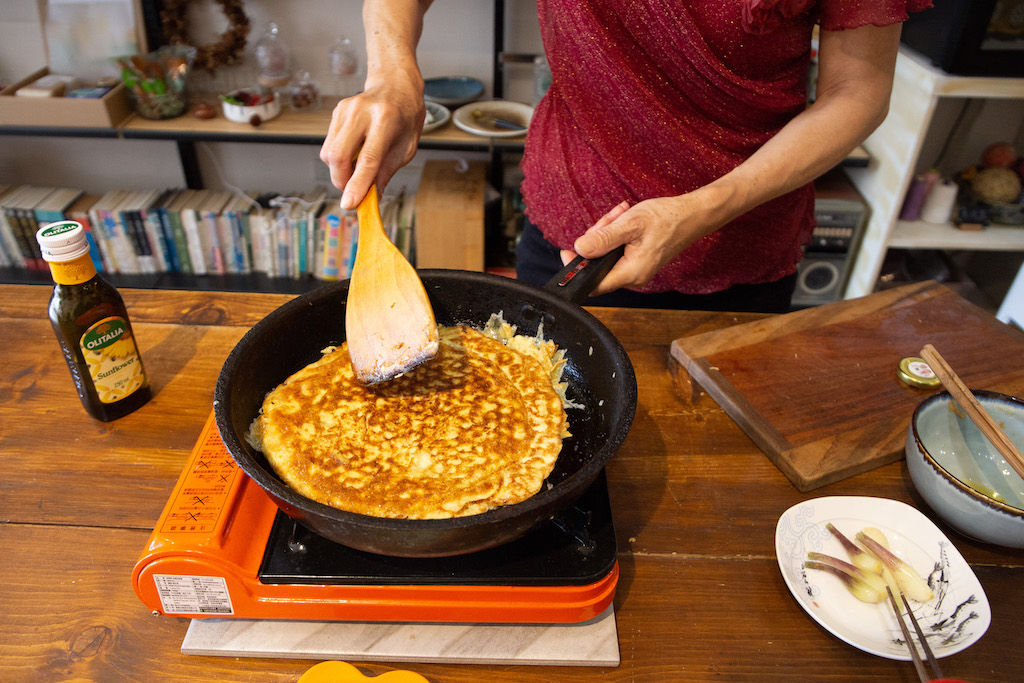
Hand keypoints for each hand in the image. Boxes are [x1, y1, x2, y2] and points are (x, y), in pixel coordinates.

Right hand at [319, 76, 424, 209]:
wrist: (395, 86)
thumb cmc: (405, 118)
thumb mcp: (406, 148)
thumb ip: (386, 173)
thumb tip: (370, 199)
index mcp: (385, 120)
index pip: (368, 159)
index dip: (357, 184)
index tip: (349, 204)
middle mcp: (361, 112)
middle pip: (339, 155)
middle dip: (341, 181)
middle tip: (352, 191)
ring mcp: (345, 110)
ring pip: (329, 153)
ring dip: (339, 171)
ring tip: (358, 169)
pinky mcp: (335, 112)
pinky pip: (329, 145)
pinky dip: (338, 159)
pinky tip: (354, 153)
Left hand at [559, 192, 726, 295]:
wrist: (693, 215)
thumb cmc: (667, 219)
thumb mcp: (630, 224)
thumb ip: (604, 238)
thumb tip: (580, 248)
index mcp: (631, 272)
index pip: (594, 284)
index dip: (577, 269)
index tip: (566, 252)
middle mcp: (633, 276)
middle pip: (598, 264)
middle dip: (597, 238)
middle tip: (607, 220)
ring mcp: (636, 268)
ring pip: (608, 254)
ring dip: (608, 231)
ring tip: (621, 214)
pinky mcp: (638, 259)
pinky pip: (618, 249)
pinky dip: (618, 232)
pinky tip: (625, 218)